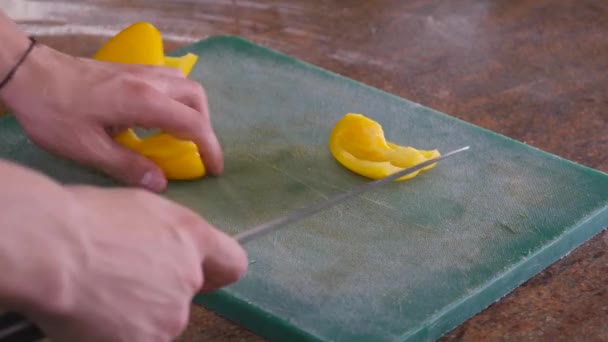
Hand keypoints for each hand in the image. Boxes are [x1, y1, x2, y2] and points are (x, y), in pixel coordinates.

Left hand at [0, 42, 221, 191]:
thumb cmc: (55, 112)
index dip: (210, 148)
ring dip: (192, 110)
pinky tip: (159, 115)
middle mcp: (150, 82)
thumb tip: (161, 183)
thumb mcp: (87, 148)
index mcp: (144, 102)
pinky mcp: (131, 69)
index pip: (193, 124)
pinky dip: (177, 99)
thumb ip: (127, 166)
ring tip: (181, 134)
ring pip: (185, 85)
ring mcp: (141, 71)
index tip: (214, 169)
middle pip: (196, 98)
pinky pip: (169, 80)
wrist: (29, 73)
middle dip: (204, 126)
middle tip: (196, 151)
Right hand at [0, 161, 246, 340]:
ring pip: (160, 319)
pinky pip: (137, 337)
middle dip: (161, 289)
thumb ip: (169, 232)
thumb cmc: (85, 218)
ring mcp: (169, 316)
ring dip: (139, 312)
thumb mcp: (140, 207)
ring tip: (101, 292)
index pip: (232, 263)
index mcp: (193, 238)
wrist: (51, 250)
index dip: (216, 269)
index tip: (199, 271)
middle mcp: (189, 280)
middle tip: (121, 276)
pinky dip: (119, 331)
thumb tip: (169, 247)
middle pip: (186, 294)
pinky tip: (94, 311)